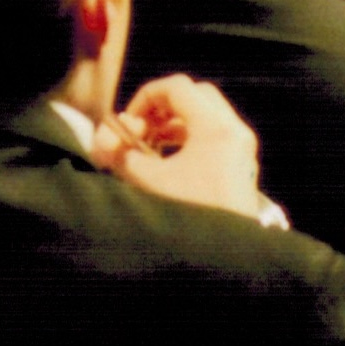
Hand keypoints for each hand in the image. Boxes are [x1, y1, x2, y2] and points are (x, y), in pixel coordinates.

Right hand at [99, 74, 266, 220]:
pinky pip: (214, 135)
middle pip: (195, 96)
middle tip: (139, 130)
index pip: (177, 87)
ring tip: (149, 147)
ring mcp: (242, 149)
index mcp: (216, 127)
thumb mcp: (149, 183)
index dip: (145, 96)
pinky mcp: (241, 166)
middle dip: (161, 108)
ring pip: (206, 115)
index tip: (126, 121)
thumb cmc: (191, 217)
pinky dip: (189, 138)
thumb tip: (102, 140)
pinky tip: (169, 162)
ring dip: (173, 124)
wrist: (228, 258)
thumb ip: (122, 156)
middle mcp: (235, 131)